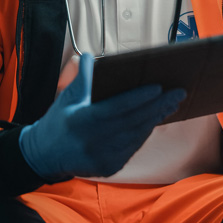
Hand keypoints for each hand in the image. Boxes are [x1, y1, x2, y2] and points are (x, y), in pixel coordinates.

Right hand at [19, 53, 186, 181]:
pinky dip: (145, 132)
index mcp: (82, 121)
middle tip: (178, 92)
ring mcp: (102, 157)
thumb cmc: (58, 121)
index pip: (117, 108)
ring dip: (156, 118)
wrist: (43, 156)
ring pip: (137, 135)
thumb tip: (87, 55)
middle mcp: (93, 141)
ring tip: (172, 103)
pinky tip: (156, 119)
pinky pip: (133, 147)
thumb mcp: (66, 98)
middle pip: (133, 121)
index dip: (139, 98)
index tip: (158, 87)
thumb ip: (81, 78)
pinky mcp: (109, 167)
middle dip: (158, 106)